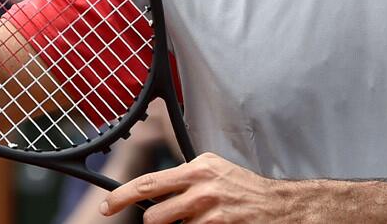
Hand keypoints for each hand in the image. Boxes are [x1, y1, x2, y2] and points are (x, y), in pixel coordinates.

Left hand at [102, 152, 292, 223]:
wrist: (279, 206)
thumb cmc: (243, 189)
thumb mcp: (213, 170)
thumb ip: (184, 177)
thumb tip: (153, 190)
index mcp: (198, 168)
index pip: (148, 182)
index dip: (121, 196)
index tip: (107, 206)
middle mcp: (202, 188)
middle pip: (154, 216)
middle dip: (159, 223)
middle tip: (175, 220)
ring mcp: (211, 213)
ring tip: (204, 221)